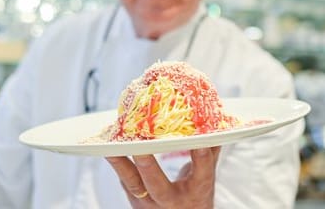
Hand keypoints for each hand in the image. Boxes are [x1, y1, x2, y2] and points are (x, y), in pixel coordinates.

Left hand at [106, 147, 220, 208]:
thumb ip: (209, 152)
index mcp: (197, 193)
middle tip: (141, 147)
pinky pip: (124, 180)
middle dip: (148, 165)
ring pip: (133, 184)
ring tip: (110, 145)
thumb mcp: (206, 179)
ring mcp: (150, 205)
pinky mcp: (134, 201)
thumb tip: (216, 123)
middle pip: (159, 186)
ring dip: (121, 163)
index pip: (201, 174)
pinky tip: (108, 144)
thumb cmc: (196, 198)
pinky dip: (117, 162)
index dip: (201, 157)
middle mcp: (172, 203)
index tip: (200, 141)